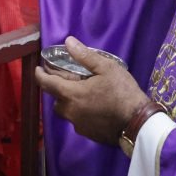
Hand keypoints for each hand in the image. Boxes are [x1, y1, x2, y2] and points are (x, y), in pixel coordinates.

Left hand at [34, 37, 148, 144]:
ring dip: (68, 101)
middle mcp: (70, 111)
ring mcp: (78, 125)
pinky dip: (80, 111)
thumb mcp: (106, 68)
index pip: (47, 84)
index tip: (37, 69)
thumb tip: (68, 41)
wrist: (137, 124)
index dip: (40, 75)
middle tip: (67, 78)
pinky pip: (77, 120)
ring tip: (81, 92)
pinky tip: (93, 106)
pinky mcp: (88, 134)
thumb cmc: (122, 92)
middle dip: (57, 88)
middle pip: (55, 98)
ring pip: (66, 111)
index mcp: (71, 94)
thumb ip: (85, 56)